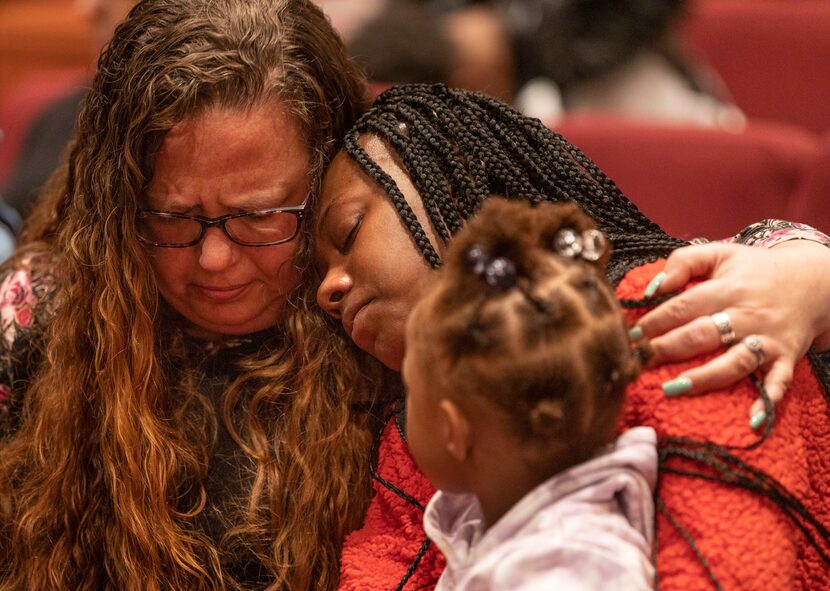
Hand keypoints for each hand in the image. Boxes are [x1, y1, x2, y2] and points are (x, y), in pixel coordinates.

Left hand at [633, 240, 829, 426]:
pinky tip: (752, 421)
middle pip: (702, 334)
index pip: (684, 306)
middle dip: (667, 349)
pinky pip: (778, 383)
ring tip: (673, 388)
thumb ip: (683, 262)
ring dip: (705, 377)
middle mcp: (746, 315)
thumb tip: (653, 288)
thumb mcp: (721, 253)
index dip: (655, 321)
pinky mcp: (786, 358)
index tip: (631, 336)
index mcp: (727, 288)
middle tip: (638, 362)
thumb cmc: (756, 270)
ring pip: (734, 361)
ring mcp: (767, 339)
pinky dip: (767, 402)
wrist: (816, 280)